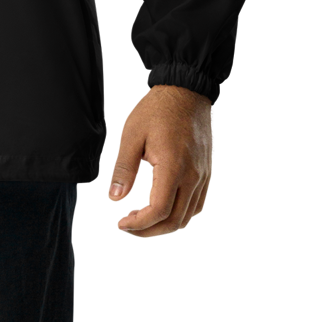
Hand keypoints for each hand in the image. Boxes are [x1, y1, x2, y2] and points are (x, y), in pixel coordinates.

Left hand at [110, 85, 213, 235]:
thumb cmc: (158, 110)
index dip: (140, 223)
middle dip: (150, 229)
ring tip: (141, 214)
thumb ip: (124, 169)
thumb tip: (116, 196)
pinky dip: (178, 210)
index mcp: (174, 167)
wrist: (186, 92)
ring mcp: (202, 175)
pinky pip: (195, 202)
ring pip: (187, 214)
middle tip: (130, 227)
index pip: (159, 210)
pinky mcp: (205, 172)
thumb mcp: (132, 135)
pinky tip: (159, 203)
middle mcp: (193, 175)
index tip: (124, 224)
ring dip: (164, 222)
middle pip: (175, 219)